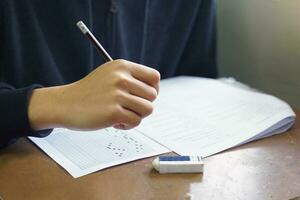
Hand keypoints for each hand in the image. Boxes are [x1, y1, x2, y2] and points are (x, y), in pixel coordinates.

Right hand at [28, 59, 159, 130]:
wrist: (65, 104)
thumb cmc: (89, 92)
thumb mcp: (110, 74)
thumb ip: (131, 78)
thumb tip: (154, 90)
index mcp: (122, 66)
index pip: (154, 77)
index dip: (153, 89)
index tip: (143, 97)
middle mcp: (121, 78)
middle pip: (153, 95)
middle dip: (143, 105)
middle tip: (128, 108)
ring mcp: (117, 95)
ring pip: (147, 109)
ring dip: (136, 116)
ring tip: (122, 115)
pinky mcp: (113, 113)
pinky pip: (136, 121)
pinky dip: (128, 125)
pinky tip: (115, 122)